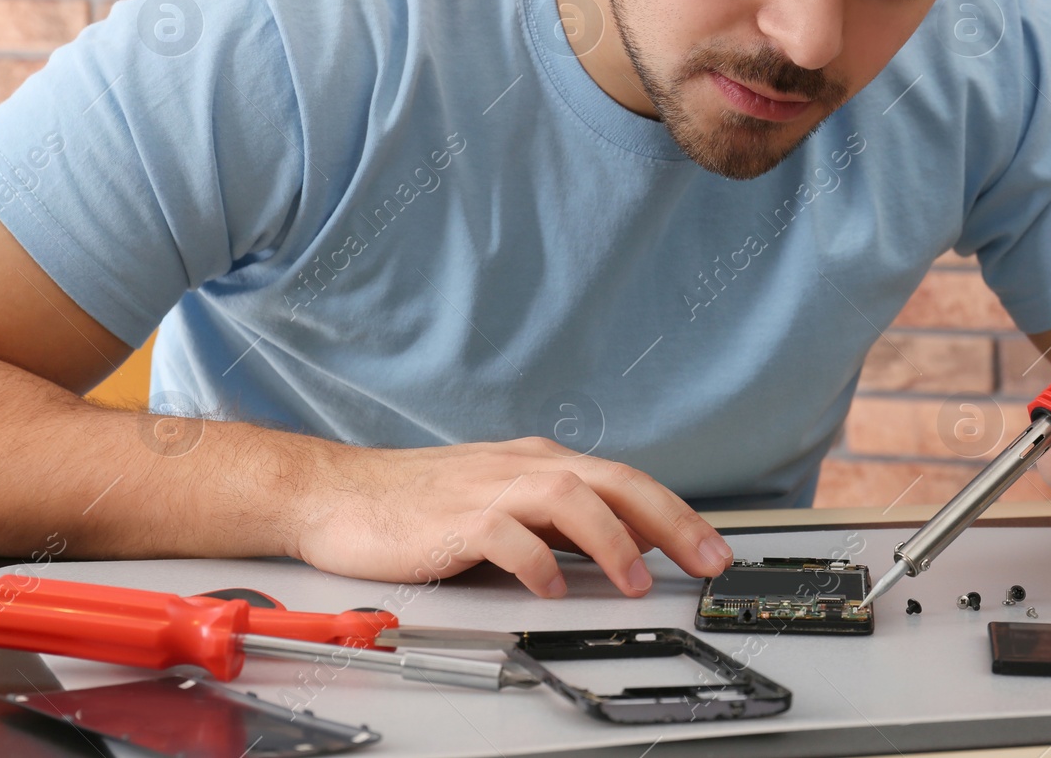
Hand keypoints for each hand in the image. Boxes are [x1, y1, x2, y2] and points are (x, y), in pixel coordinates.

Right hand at [288, 437, 735, 596]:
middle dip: (671, 522)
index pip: (626, 481)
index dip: (677, 513)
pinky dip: (535, 561)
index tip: (713, 547)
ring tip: (637, 581)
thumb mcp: (505, 501)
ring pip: (569, 499)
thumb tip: (625, 545)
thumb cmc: (419, 501)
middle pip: (614, 482)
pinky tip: (551, 587)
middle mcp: (522, 467)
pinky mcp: (452, 519)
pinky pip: (505, 535)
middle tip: (707, 560)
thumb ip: (560, 519)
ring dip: (611, 541)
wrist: (337, 493)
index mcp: (540, 462)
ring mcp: (488, 489)